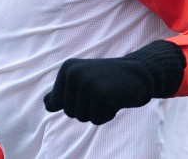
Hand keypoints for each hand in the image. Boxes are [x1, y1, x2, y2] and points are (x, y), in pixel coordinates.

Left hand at [42, 40, 185, 124]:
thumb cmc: (110, 81)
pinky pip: (97, 119)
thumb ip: (64, 93)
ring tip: (109, 95)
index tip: (90, 89)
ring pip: (82, 117)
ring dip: (98, 112)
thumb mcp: (83, 82)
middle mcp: (73, 73)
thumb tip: (46, 104)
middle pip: (70, 112)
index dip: (76, 104)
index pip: (57, 103)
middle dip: (88, 109)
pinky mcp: (100, 93)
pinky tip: (116, 100)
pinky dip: (108, 115)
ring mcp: (86, 82)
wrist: (140, 74)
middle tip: (103, 93)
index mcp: (67, 69)